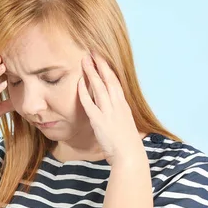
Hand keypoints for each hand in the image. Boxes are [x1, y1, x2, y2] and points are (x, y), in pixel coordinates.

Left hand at [77, 51, 141, 165]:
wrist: (129, 155)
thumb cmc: (127, 143)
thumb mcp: (125, 125)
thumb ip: (118, 116)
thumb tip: (114, 112)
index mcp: (124, 105)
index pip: (115, 82)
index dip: (108, 69)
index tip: (102, 59)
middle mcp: (117, 105)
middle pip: (108, 80)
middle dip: (100, 65)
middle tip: (92, 52)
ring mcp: (108, 112)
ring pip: (99, 87)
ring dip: (92, 73)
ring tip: (85, 60)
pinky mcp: (99, 121)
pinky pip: (90, 103)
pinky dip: (84, 92)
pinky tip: (79, 83)